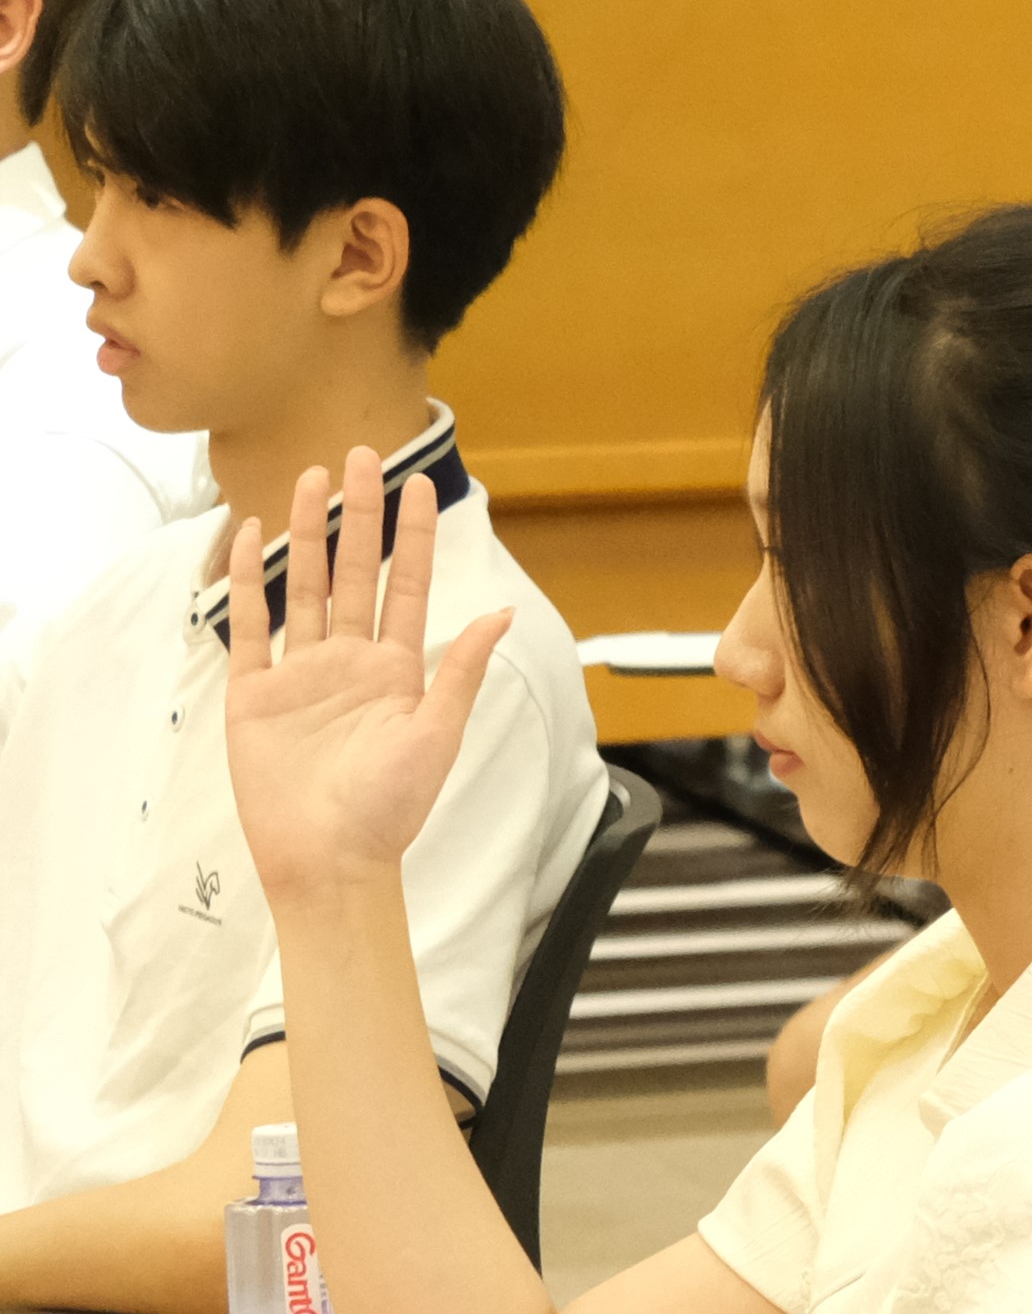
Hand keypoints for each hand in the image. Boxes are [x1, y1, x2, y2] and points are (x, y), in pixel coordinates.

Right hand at [219, 458, 518, 908]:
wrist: (329, 857)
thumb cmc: (390, 808)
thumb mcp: (438, 733)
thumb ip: (461, 670)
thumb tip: (500, 612)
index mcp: (398, 670)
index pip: (407, 586)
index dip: (414, 536)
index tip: (421, 486)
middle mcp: (349, 662)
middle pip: (355, 571)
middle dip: (360, 515)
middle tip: (364, 455)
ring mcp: (300, 673)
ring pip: (304, 586)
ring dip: (309, 533)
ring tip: (313, 478)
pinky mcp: (254, 692)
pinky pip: (251, 626)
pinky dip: (248, 581)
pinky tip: (254, 536)